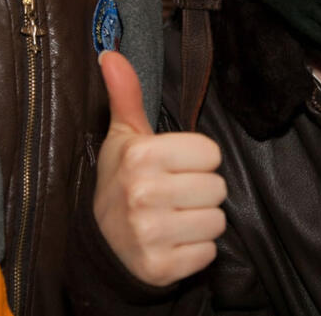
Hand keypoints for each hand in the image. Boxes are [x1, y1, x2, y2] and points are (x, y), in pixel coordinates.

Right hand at [93, 51, 226, 285]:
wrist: (101, 242)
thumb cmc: (122, 180)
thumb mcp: (124, 136)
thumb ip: (126, 94)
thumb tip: (111, 54)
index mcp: (141, 155)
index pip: (211, 153)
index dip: (196, 160)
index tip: (174, 166)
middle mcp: (145, 193)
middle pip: (218, 187)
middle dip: (200, 191)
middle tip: (174, 194)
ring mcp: (152, 233)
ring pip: (217, 221)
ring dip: (200, 221)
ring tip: (174, 216)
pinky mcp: (162, 267)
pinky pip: (208, 253)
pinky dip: (196, 250)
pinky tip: (173, 241)